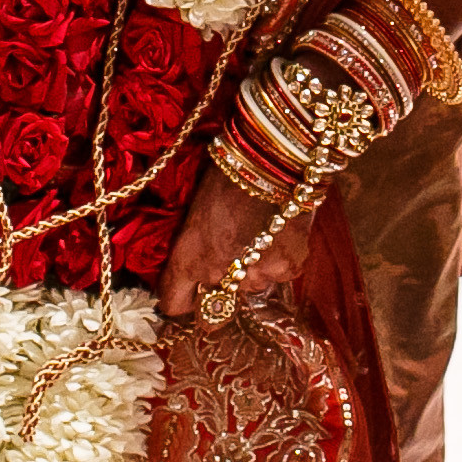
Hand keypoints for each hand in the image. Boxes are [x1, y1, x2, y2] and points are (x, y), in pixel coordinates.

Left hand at [159, 166, 310, 318]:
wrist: (271, 159)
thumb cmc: (226, 173)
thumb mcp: (196, 211)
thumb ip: (195, 245)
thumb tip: (199, 257)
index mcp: (188, 258)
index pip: (174, 302)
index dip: (182, 297)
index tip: (188, 290)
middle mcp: (218, 274)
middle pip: (218, 296)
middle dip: (223, 278)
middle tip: (233, 247)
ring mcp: (255, 275)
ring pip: (252, 285)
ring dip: (253, 269)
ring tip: (260, 234)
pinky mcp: (287, 269)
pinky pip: (279, 274)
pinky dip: (279, 259)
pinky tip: (279, 232)